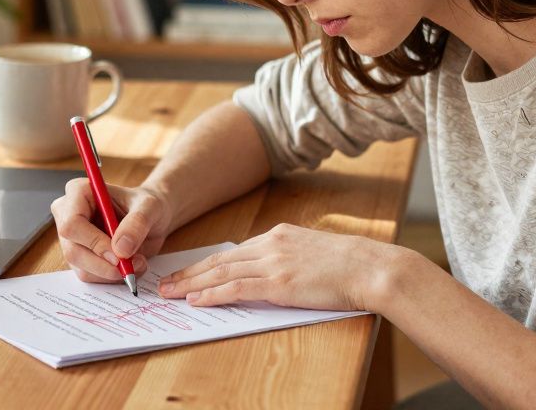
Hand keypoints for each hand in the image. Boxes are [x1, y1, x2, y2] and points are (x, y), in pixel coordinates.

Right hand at [51, 180, 173, 283]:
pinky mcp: (79, 257)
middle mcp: (68, 215)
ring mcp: (71, 239)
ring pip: (81, 268)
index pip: (72, 223)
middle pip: (73, 250)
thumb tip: (120, 249)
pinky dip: (112, 277)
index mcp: (79, 192)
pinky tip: (129, 266)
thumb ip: (137, 223)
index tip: (119, 254)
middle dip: (104, 264)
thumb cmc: (147, 205)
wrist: (152, 219)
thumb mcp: (150, 207)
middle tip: (130, 267)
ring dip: (112, 273)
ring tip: (138, 262)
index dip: (94, 242)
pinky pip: (90, 276)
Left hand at [157, 223, 390, 311]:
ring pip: (221, 272)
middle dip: (189, 273)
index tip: (188, 272)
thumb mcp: (313, 253)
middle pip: (219, 259)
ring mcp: (274, 262)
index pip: (233, 251)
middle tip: (164, 283)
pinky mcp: (279, 282)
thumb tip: (270, 275)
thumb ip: (288, 259)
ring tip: (170, 293)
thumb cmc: (350, 266)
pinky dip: (213, 294)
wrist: (371, 267)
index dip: (206, 263)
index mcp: (279, 235)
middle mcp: (271, 244)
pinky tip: (196, 300)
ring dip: (192, 284)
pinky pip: (237, 287)